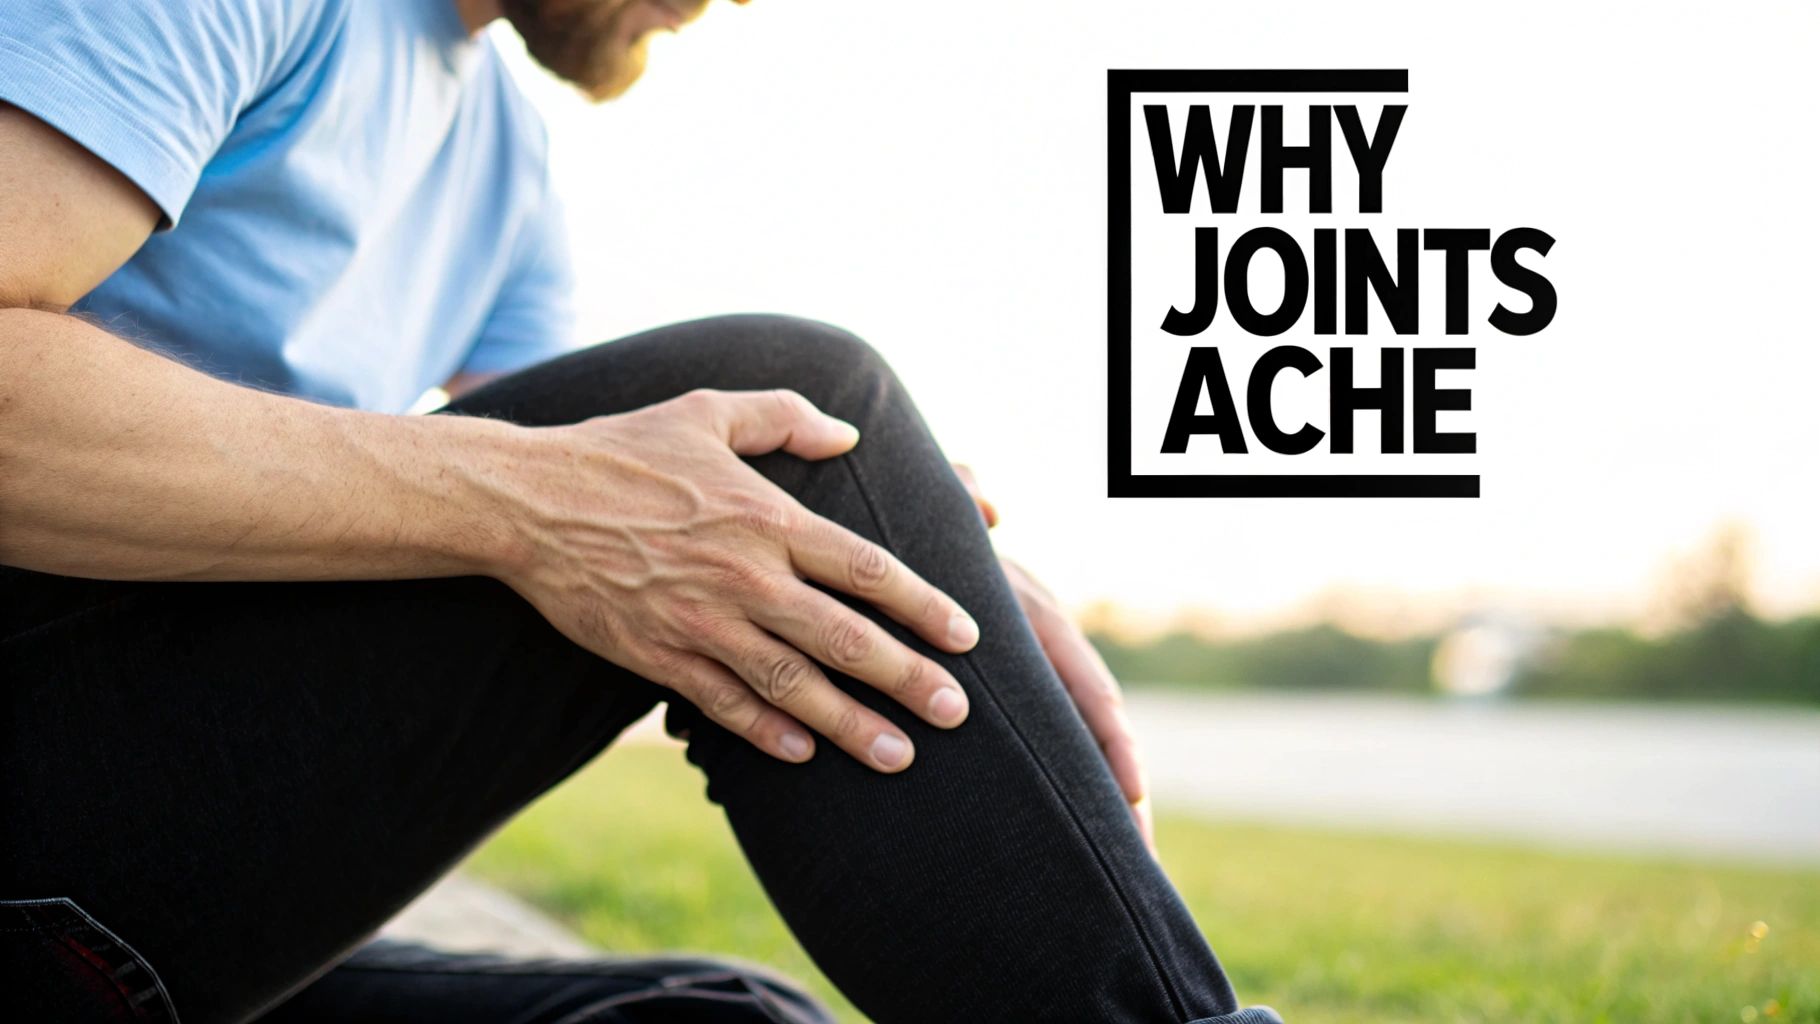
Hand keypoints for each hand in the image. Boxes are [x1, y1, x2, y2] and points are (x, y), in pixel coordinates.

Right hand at [496, 388, 979, 771]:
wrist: (525, 501)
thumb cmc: (620, 450)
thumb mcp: (705, 411)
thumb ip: (783, 416)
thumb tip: (849, 433)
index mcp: (766, 518)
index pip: (865, 569)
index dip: (923, 606)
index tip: (965, 637)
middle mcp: (744, 578)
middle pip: (844, 639)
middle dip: (907, 680)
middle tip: (955, 714)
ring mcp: (701, 624)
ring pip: (793, 686)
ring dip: (851, 725)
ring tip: (899, 755)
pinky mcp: (658, 656)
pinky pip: (724, 705)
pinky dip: (767, 733)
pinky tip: (804, 754)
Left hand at [953, 465, 1155, 853]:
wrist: (891, 550)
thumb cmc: (920, 529)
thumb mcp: (941, 515)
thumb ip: (961, 501)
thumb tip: (988, 504)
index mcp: (1035, 620)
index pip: (1089, 689)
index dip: (1114, 743)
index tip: (1134, 796)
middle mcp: (1040, 659)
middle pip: (1093, 740)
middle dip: (1123, 801)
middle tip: (1139, 866)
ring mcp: (1022, 684)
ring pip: (1068, 756)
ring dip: (1094, 814)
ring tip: (1108, 882)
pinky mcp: (1002, 704)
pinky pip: (1035, 759)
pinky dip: (1052, 804)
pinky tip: (1051, 858)